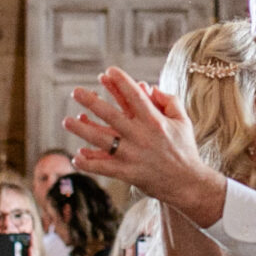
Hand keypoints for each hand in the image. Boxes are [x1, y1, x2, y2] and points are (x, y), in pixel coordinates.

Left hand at [65, 70, 223, 220]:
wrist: (188, 183)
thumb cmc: (185, 149)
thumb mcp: (183, 121)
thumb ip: (168, 100)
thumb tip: (148, 87)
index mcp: (155, 121)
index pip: (134, 96)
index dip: (120, 82)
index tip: (107, 72)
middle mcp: (141, 136)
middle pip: (111, 115)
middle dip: (91, 101)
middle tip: (75, 91)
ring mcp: (133, 155)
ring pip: (102, 140)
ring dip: (82, 129)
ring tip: (67, 120)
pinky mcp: (128, 173)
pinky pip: (104, 167)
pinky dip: (89, 163)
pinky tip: (77, 156)